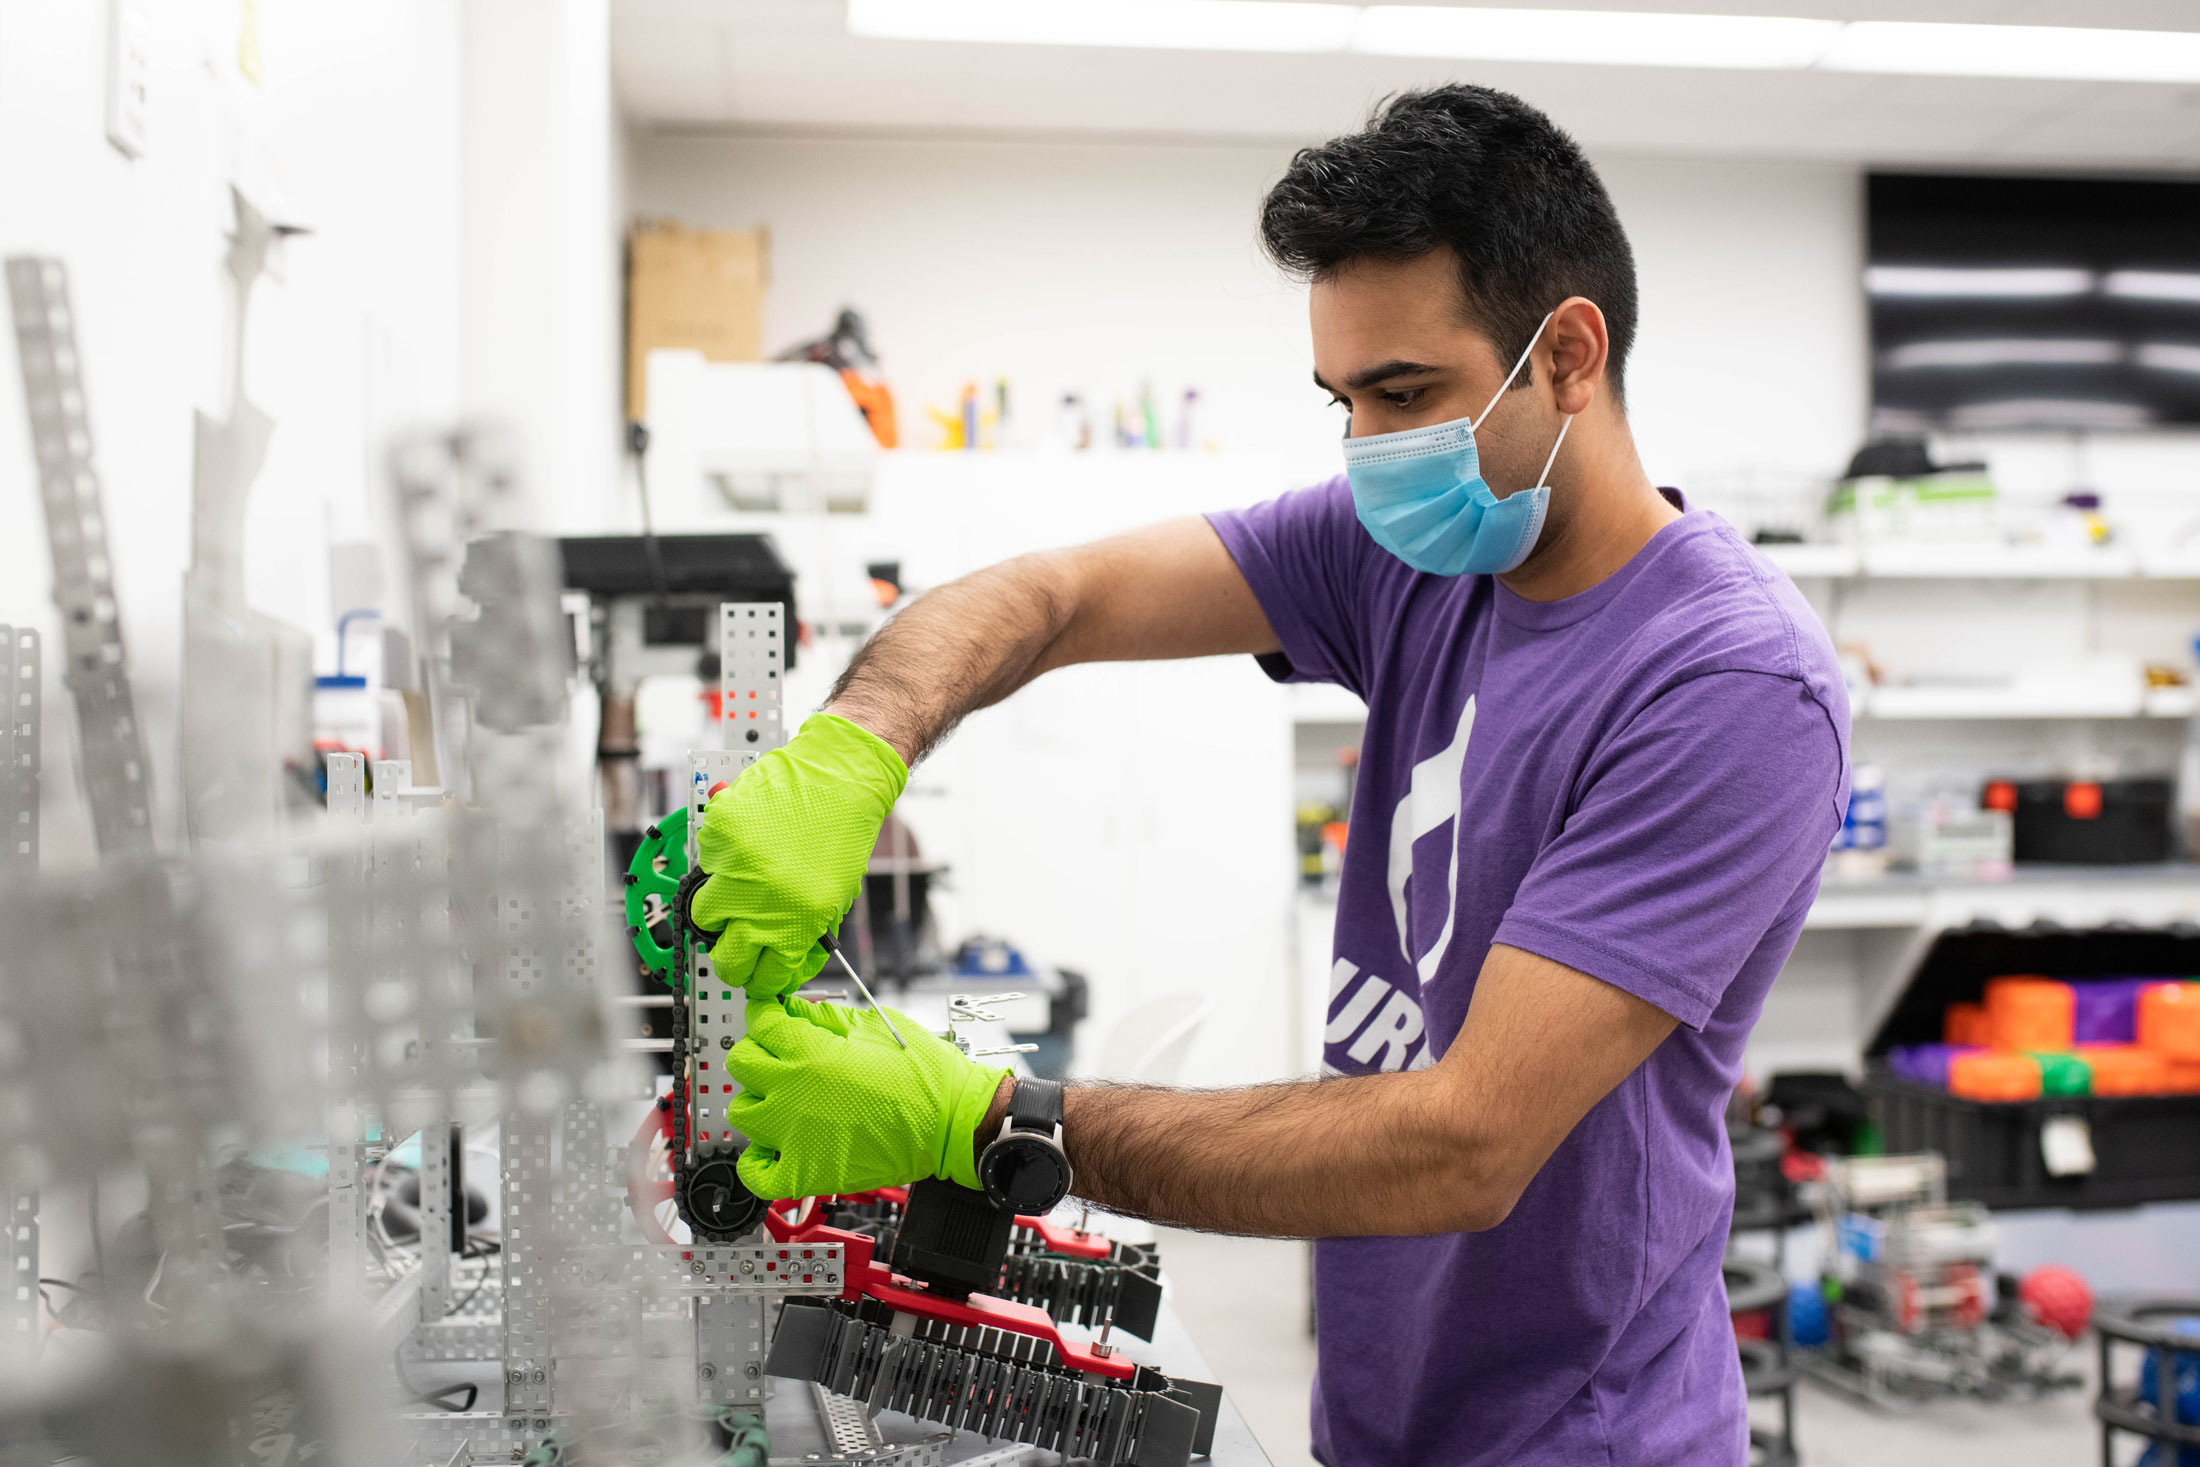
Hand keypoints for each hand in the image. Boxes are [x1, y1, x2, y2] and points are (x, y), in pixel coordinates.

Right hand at [691, 713, 907, 996]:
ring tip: (739, 887)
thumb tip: (778, 962)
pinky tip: (745, 845)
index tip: (755, 974)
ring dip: (718, 907)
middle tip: (734, 943)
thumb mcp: (835, 896)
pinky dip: (718, 861)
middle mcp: (765, 899)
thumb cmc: (842, 830)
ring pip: (704, 915)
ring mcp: (737, 868)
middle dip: (730, 958)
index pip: (766, 976)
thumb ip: (803, 932)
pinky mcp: (719, 836)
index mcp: (800, 920)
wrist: (839, 776)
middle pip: (726, 959)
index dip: (759, 979)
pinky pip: (704, 865)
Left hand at [725, 997, 1009, 1200]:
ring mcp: (794, 1136)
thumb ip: (829, 1018)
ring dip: (757, 1100)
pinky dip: (755, 1161)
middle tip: (779, 1053)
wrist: (952, 1123)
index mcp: (812, 1053)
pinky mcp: (806, 1173)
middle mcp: (793, 1093)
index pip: (761, 1023)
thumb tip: (798, 1010)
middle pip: (741, 1063)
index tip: (772, 1017)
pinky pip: (756, 1173)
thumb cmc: (926, 1075)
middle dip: (758, 1050)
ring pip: (742, 1112)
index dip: (766, 1014)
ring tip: (782, 1099)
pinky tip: (771, 1146)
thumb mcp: (878, 1026)